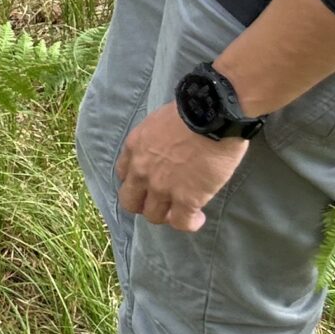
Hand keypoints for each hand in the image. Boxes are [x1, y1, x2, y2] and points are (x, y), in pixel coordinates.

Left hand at [116, 99, 249, 231]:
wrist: (211, 114)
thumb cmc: (191, 110)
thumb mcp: (158, 121)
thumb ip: (154, 140)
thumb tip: (166, 148)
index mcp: (134, 148)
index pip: (123, 174)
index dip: (136, 182)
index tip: (149, 183)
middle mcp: (142, 171)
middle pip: (131, 202)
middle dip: (144, 204)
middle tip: (163, 202)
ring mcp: (162, 188)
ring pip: (154, 216)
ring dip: (167, 215)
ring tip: (183, 210)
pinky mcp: (186, 199)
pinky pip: (181, 223)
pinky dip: (189, 224)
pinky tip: (198, 218)